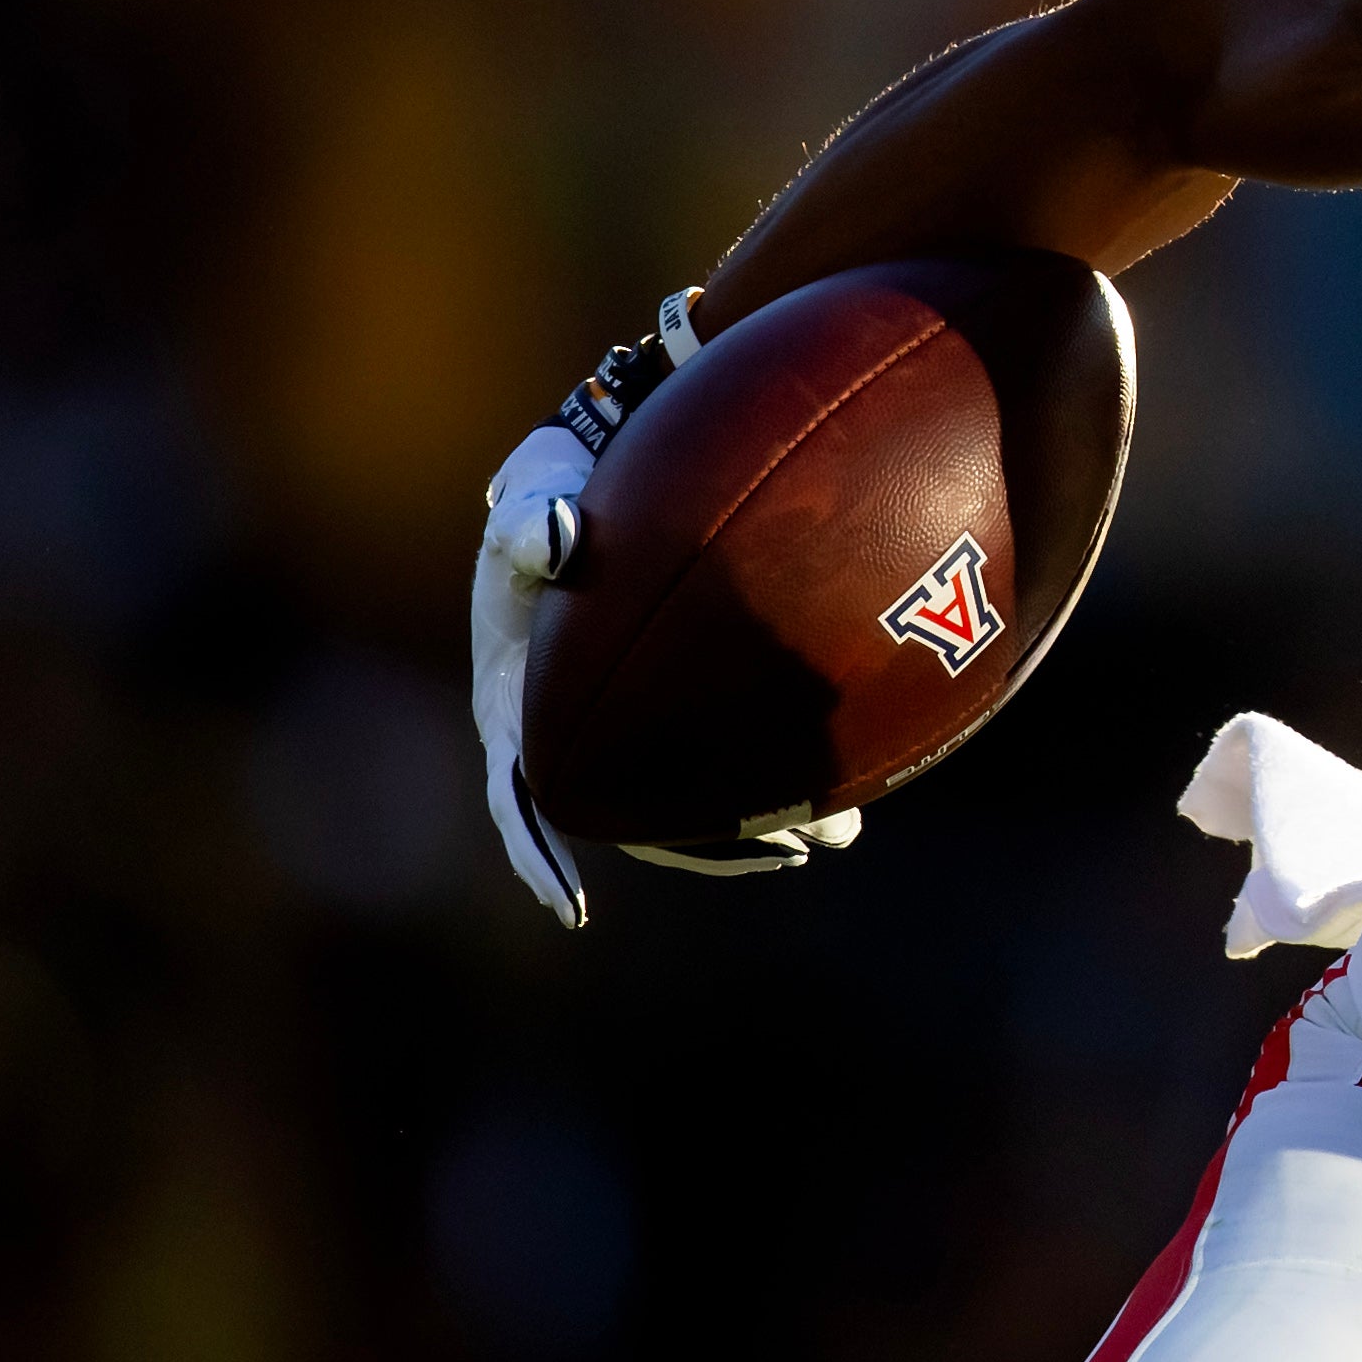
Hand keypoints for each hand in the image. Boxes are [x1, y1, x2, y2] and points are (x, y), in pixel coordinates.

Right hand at [468, 290, 873, 923]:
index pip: (518, 789)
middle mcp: (572, 721)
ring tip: (835, 833)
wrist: (610, 458)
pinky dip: (778, 771)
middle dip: (700, 844)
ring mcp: (634, 715)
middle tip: (784, 852)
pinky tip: (847, 785)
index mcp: (514, 692)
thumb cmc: (562, 481)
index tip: (569, 902)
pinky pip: (731, 748)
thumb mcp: (536, 482)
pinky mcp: (688, 696)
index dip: (537, 848)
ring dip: (758, 823)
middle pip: (630, 813)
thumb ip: (534, 511)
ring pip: (690, 794)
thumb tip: (559, 540)